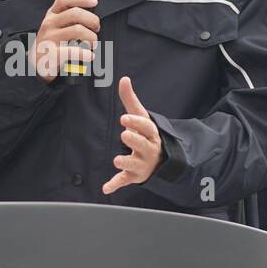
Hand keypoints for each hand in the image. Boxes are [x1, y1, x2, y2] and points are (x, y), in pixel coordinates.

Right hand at [31, 0, 99, 82]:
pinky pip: (73, 51)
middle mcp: (49, 24)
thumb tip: (92, 15)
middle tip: (96, 28)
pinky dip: (86, 54)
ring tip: (93, 43)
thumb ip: (70, 17)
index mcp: (52, 14)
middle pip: (75, 13)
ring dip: (91, 37)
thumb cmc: (51, 43)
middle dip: (92, 20)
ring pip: (77, 30)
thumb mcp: (56, 25)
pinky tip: (90, 56)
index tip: (94, 2)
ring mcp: (50, 38)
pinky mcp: (52, 53)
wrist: (37, 63)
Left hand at [103, 77, 163, 193]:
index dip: (136, 123)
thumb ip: (130, 100)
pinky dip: (115, 185)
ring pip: (134, 163)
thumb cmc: (146, 135)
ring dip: (126, 161)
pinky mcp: (133, 176)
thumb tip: (124, 79)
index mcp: (150, 134)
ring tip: (116, 159)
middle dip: (133, 139)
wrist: (160, 160)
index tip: (124, 118)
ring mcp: (141, 164)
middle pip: (143, 144)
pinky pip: (124, 181)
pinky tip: (106, 188)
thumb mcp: (140, 117)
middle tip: (123, 134)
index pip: (146, 127)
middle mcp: (148, 149)